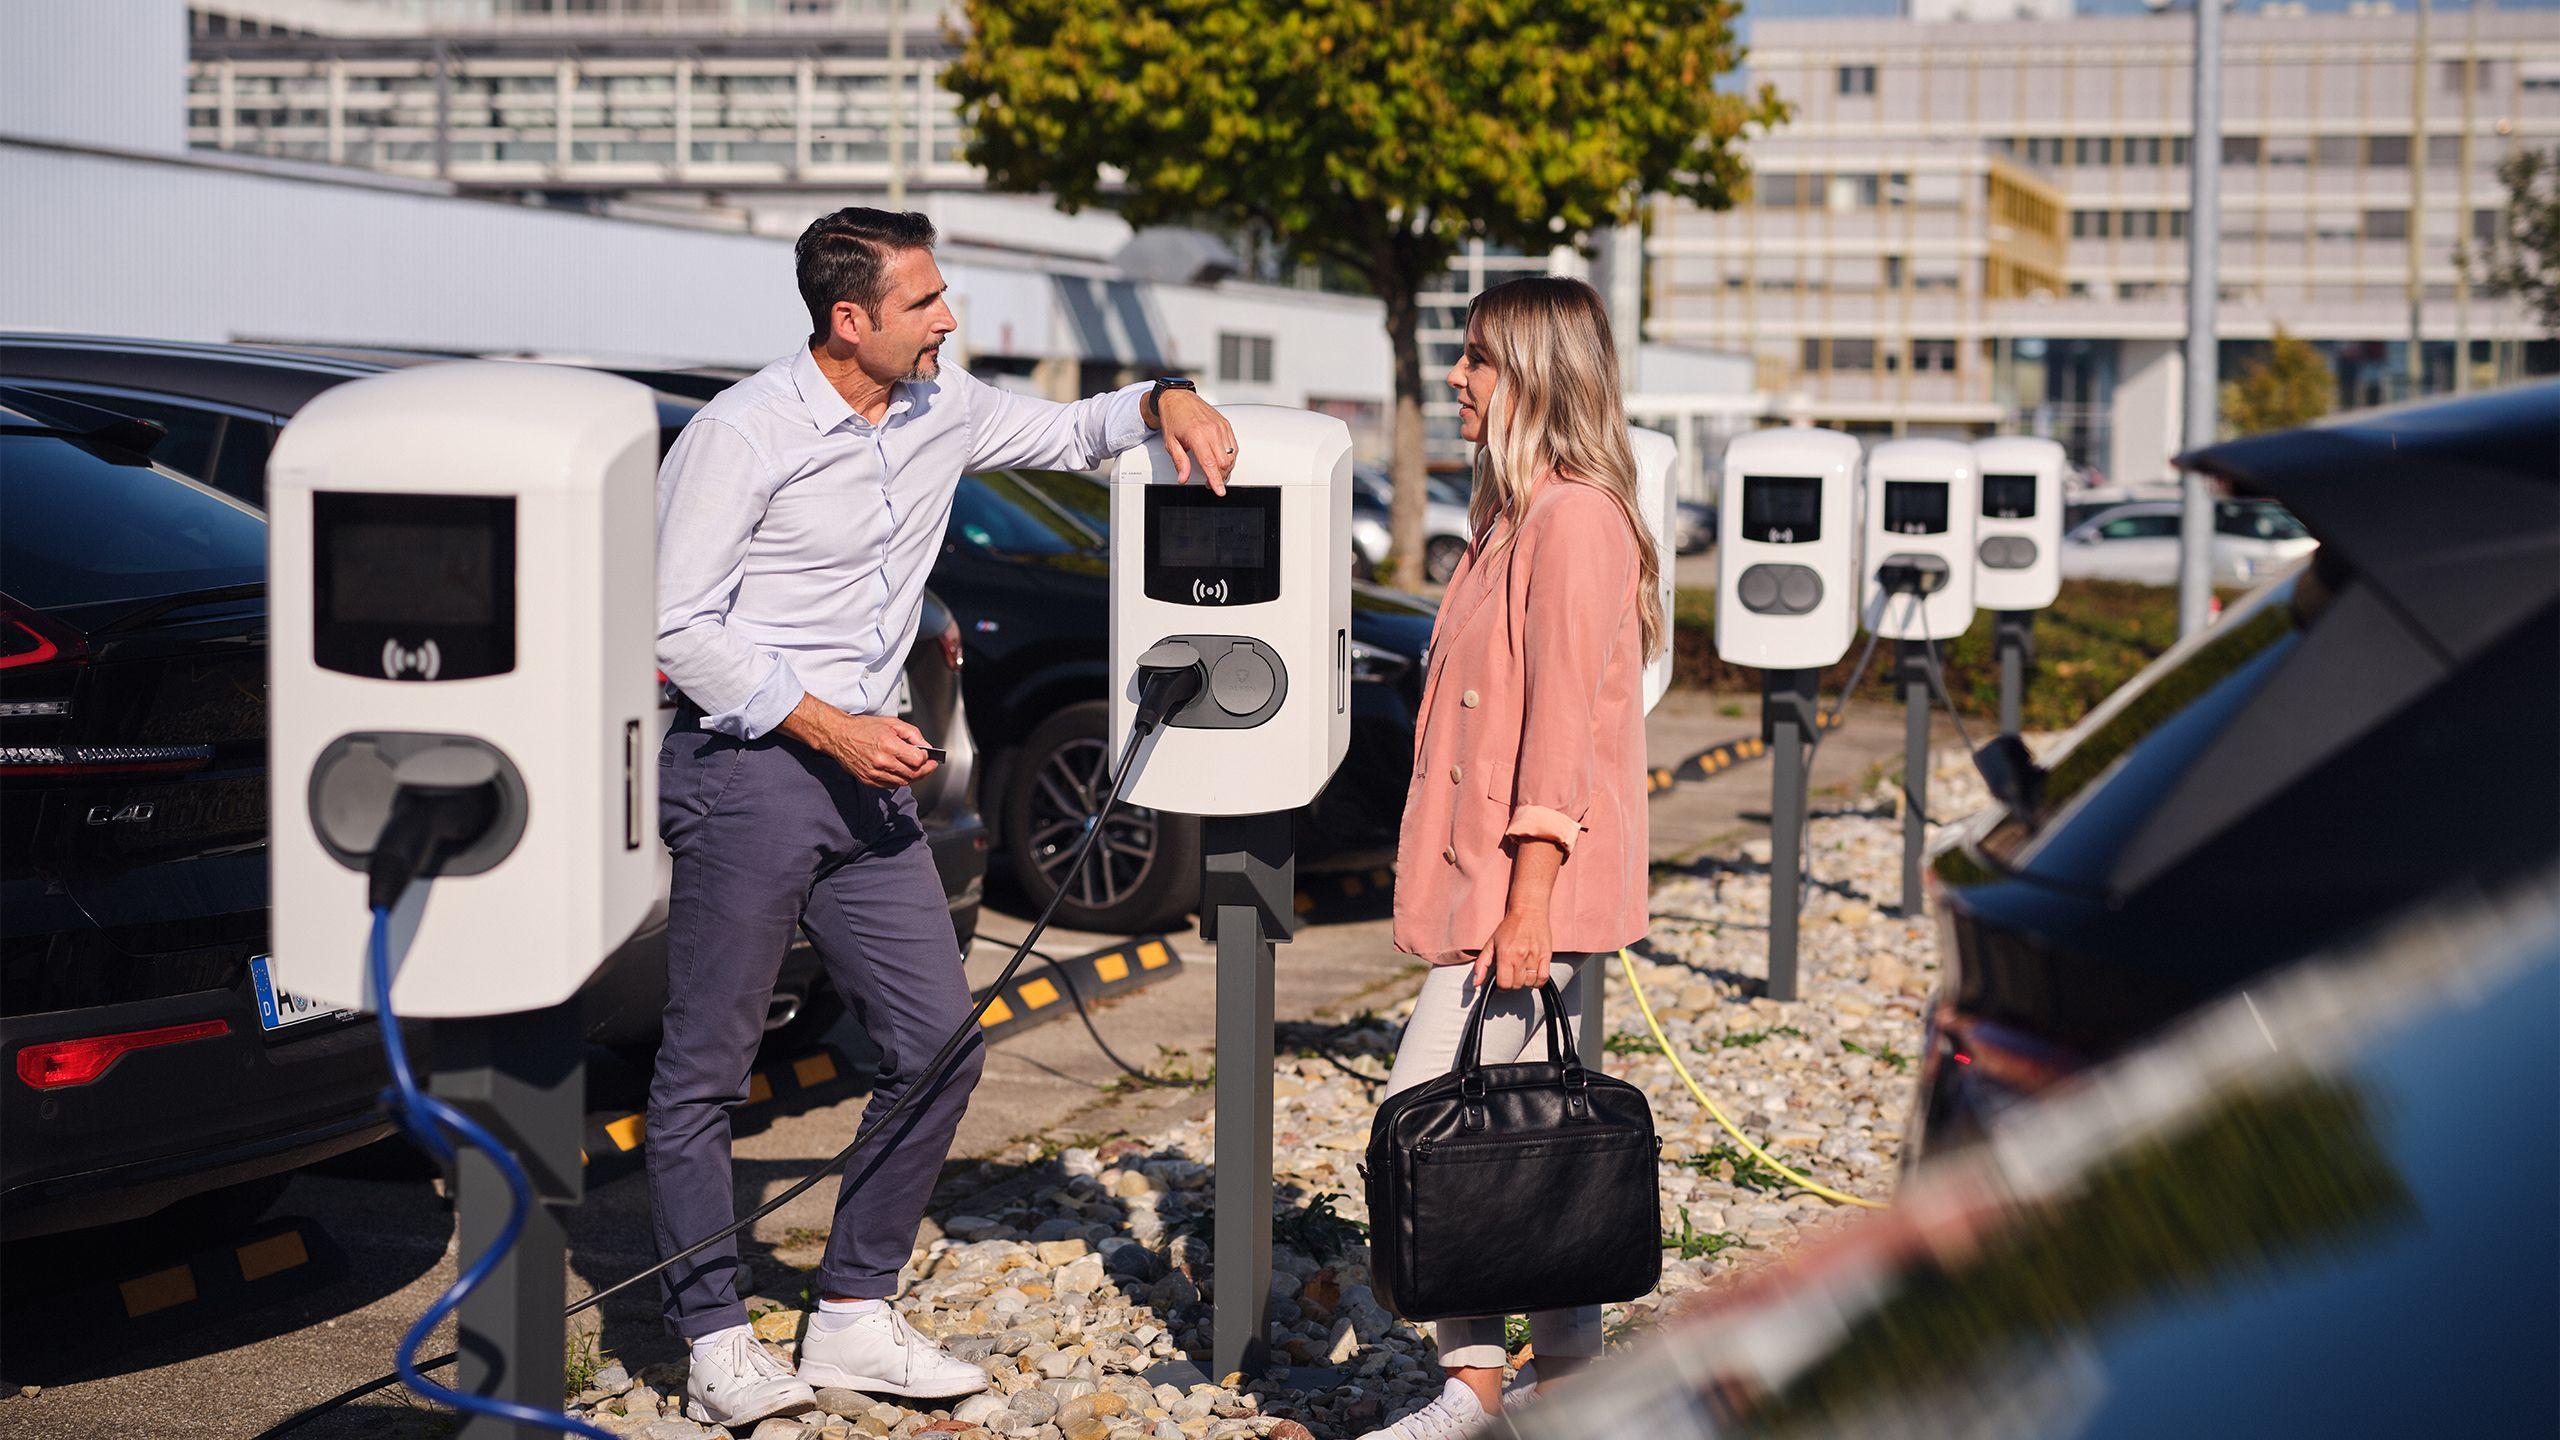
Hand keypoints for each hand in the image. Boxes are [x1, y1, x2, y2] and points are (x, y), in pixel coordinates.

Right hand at [780, 698, 938, 786]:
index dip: (927, 759)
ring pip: (903, 782)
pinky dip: (900, 780)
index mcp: (889, 745)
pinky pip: (891, 785)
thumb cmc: (864, 727)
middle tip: (930, 765)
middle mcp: (882, 762)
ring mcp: (874, 773)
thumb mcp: (892, 723)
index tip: (929, 756)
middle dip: (925, 770)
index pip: (918, 760)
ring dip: (914, 776)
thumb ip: (913, 734)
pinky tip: (901, 772)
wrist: (839, 736)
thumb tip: (926, 747)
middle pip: (913, 774)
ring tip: (916, 768)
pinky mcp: (868, 780)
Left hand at [1151, 390, 1238, 494]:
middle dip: (1219, 476)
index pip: (1210, 464)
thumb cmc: (1173, 418)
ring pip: (1231, 455)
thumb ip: (1179, 462)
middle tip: (1210, 480)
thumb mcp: (1170, 443)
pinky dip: (1230, 456)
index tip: (1219, 491)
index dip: (1215, 480)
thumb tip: (1183, 478)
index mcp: (1197, 435)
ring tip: (1215, 471)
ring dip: (1226, 467)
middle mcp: (1211, 430)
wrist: (1178, 398)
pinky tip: (1222, 459)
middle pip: (1224, 462)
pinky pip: (1234, 446)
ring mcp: (1220, 426)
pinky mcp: (1225, 424)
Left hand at [1473, 904, 1553, 990]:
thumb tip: (1476, 983)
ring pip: (1530, 983)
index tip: (1502, 980)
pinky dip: (1538, 981)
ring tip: (1522, 972)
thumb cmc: (1509, 927)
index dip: (1501, 986)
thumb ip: (1481, 965)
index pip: (1504, 984)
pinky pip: (1543, 978)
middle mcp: (1520, 956)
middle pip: (1517, 985)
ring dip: (1525, 982)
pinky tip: (1533, 975)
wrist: (1529, 911)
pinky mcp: (1546, 956)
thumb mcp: (1490, 944)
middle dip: (1512, 983)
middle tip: (1512, 974)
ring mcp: (1534, 956)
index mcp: (1505, 954)